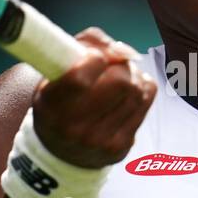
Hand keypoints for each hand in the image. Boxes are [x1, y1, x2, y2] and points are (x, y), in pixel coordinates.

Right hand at [31, 27, 155, 168]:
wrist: (62, 152)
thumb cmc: (60, 101)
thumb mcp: (55, 72)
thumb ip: (86, 45)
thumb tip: (124, 51)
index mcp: (51, 107)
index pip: (80, 78)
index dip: (95, 58)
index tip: (93, 58)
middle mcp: (75, 128)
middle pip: (120, 82)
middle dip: (120, 66)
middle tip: (111, 67)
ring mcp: (100, 140)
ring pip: (137, 90)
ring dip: (133, 76)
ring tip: (119, 78)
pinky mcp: (121, 146)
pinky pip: (146, 101)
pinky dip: (142, 88)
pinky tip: (128, 91)